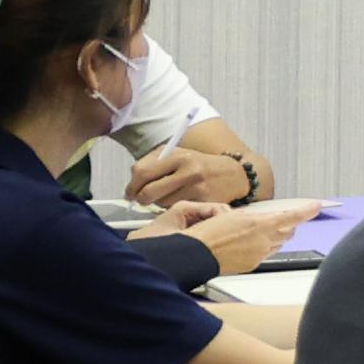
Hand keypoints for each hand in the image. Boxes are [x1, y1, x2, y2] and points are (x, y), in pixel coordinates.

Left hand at [131, 142, 247, 216]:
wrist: (234, 174)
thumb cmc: (199, 164)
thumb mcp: (178, 154)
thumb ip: (154, 162)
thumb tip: (132, 182)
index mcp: (179, 155)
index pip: (142, 172)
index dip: (131, 185)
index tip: (130, 191)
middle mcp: (188, 170)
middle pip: (148, 192)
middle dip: (140, 198)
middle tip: (141, 198)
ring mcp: (197, 188)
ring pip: (160, 203)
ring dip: (158, 203)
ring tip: (168, 195)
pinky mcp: (203, 201)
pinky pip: (175, 209)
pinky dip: (172, 207)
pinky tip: (180, 199)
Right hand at [187, 200, 324, 273]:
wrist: (197, 254)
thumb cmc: (210, 233)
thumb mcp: (233, 215)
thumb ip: (254, 218)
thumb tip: (262, 220)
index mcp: (261, 224)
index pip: (293, 217)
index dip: (307, 211)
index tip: (316, 206)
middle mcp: (265, 240)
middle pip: (288, 232)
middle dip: (288, 225)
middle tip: (282, 219)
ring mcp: (260, 254)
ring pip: (277, 244)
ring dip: (275, 236)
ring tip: (258, 231)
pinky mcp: (254, 264)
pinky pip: (265, 254)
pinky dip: (262, 247)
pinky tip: (248, 244)